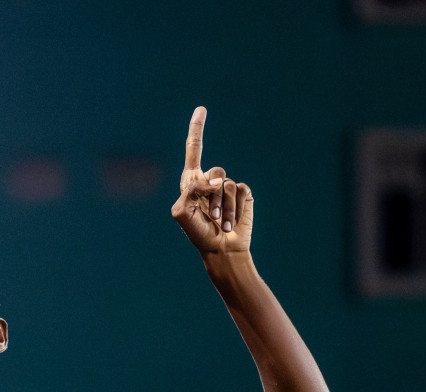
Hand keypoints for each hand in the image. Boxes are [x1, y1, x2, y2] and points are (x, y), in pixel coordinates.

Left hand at [171, 106, 252, 255]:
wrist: (220, 249)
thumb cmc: (197, 232)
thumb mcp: (182, 212)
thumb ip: (191, 191)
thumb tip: (217, 181)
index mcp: (192, 182)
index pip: (194, 150)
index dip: (197, 129)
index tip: (201, 109)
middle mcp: (210, 181)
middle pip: (214, 171)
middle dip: (213, 196)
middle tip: (211, 216)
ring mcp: (227, 187)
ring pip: (227, 184)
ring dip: (225, 207)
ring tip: (221, 222)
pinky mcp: (243, 194)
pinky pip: (241, 190)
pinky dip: (237, 208)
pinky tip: (233, 221)